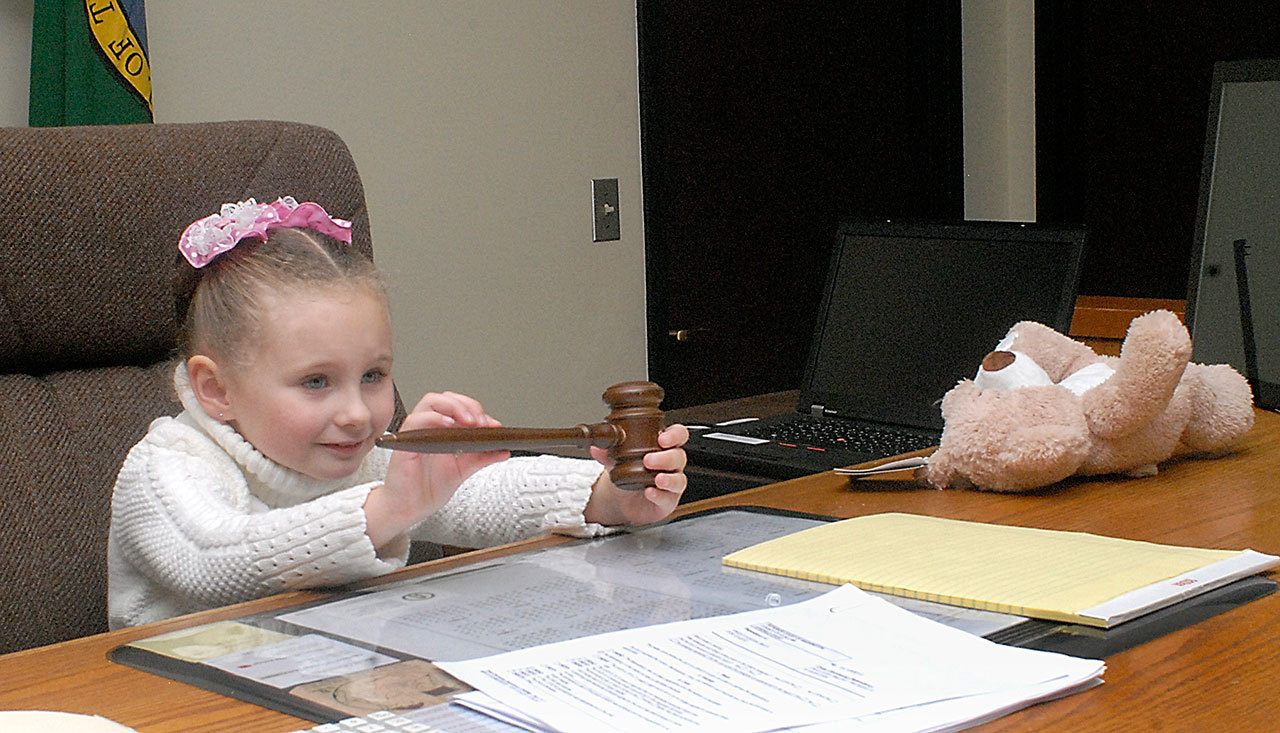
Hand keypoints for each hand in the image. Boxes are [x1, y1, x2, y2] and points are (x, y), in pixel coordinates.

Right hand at [364, 391, 508, 547]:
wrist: (409, 509)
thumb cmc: (428, 488)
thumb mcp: (462, 470)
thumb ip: (482, 457)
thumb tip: (504, 449)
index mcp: (441, 430)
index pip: (459, 406)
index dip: (477, 411)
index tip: (492, 425)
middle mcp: (428, 427)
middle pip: (446, 398)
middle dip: (467, 405)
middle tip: (481, 422)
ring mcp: (416, 432)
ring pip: (431, 402)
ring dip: (454, 407)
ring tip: (470, 422)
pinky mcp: (405, 442)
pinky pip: (416, 420)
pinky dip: (435, 419)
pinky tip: (449, 426)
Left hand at [584, 423, 689, 525]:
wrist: (623, 499)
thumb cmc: (629, 473)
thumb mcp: (617, 460)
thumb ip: (608, 453)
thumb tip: (596, 448)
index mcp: (663, 447)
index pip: (678, 435)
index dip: (674, 435)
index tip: (662, 438)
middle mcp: (671, 464)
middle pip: (679, 457)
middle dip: (665, 457)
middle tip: (648, 459)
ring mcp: (672, 483)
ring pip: (679, 479)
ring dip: (668, 478)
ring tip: (656, 478)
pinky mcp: (667, 501)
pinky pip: (669, 498)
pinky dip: (660, 495)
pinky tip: (650, 492)